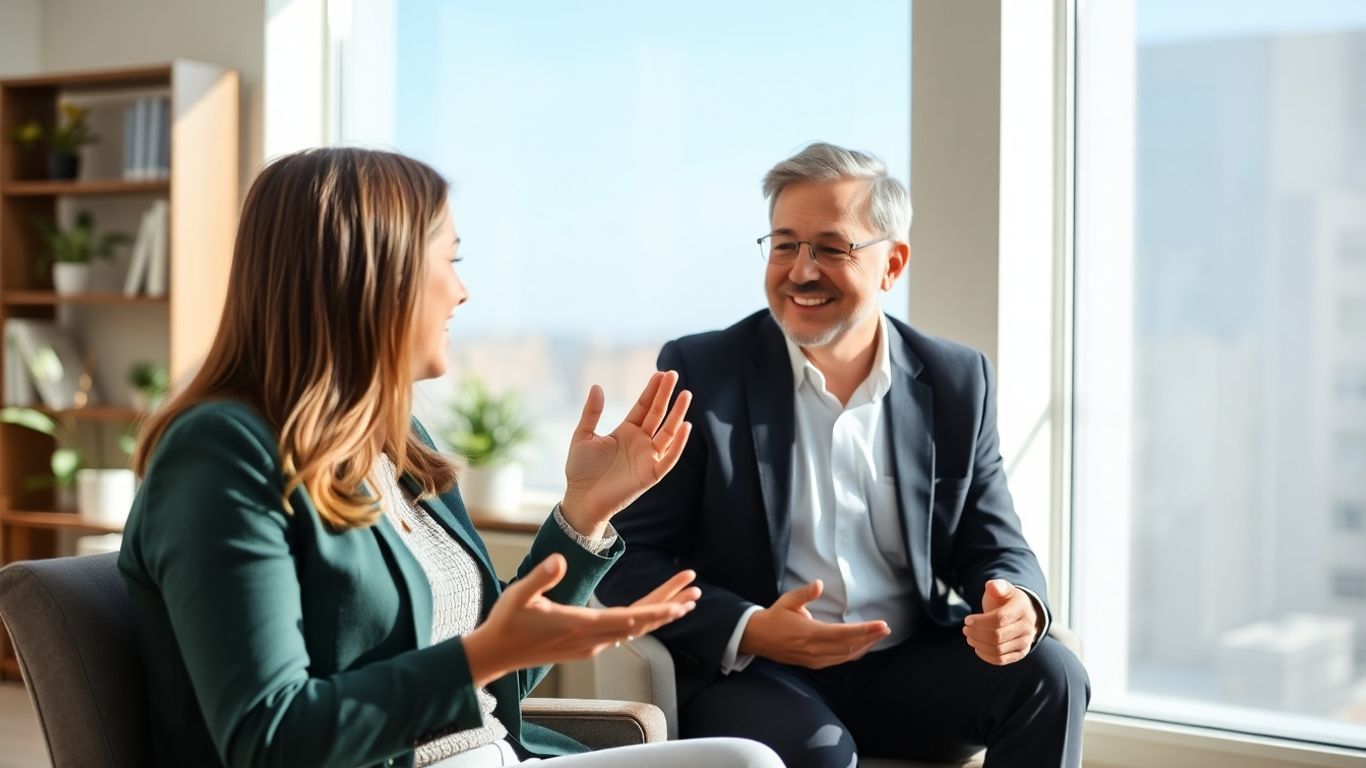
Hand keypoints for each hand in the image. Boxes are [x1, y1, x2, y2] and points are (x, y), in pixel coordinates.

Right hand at [463, 554, 698, 687]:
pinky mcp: (586, 646)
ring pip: (634, 629)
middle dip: (670, 607)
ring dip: (660, 614)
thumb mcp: (519, 594)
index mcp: (580, 625)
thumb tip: (560, 560)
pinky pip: (623, 632)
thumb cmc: (507, 621)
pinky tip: (652, 613)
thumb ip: (541, 577)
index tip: (681, 602)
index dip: (657, 610)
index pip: (629, 618)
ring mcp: (590, 645)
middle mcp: (591, 639)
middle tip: (695, 591)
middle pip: (640, 623)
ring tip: (683, 600)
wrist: (496, 654)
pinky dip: (642, 620)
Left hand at [561, 370, 692, 537]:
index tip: (661, 373)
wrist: (581, 498)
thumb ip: (591, 413)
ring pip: (668, 432)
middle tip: (674, 374)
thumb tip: (597, 386)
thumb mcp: (583, 436)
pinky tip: (685, 426)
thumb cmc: (581, 470)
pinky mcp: (651, 474)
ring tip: (686, 395)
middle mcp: (640, 442)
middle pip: (657, 414)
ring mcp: (648, 457)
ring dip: (678, 414)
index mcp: (626, 431)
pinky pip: (669, 457)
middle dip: (666, 395)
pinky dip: (678, 443)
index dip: (652, 391)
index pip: (643, 407)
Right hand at [738, 580, 889, 668]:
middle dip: (870, 638)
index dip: (864, 631)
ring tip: (879, 635)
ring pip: (846, 655)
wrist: (759, 638)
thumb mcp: (788, 601)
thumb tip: (819, 584)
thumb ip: (805, 594)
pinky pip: (840, 660)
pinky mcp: (815, 663)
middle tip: (886, 628)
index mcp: (809, 633)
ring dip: (865, 646)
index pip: (843, 634)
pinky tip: (863, 645)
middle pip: (849, 646)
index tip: (881, 625)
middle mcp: (814, 649)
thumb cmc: (775, 617)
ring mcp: (815, 659)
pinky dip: (854, 653)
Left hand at [962, 579, 1038, 664]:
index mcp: (1022, 608)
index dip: (980, 622)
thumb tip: (991, 586)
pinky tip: (977, 648)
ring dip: (979, 645)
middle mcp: (1027, 627)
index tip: (967, 620)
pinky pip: (1001, 660)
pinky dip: (986, 656)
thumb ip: (997, 586)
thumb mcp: (1003, 589)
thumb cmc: (1006, 600)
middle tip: (965, 629)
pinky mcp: (1021, 653)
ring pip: (998, 649)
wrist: (1021, 613)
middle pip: (997, 636)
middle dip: (977, 633)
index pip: (999, 619)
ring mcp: (1026, 642)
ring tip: (970, 637)